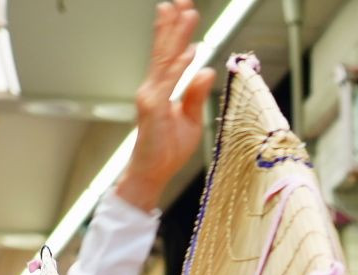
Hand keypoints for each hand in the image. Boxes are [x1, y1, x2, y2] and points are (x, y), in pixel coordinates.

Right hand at [117, 3, 213, 213]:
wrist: (150, 174)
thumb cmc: (166, 150)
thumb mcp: (190, 119)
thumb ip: (195, 95)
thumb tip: (206, 70)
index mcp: (161, 89)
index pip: (169, 54)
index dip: (176, 31)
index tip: (183, 9)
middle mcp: (153, 87)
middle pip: (165, 50)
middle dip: (174, 24)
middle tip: (182, 0)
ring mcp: (151, 96)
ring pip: (165, 60)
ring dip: (177, 36)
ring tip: (186, 14)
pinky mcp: (153, 110)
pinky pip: (169, 84)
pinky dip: (179, 67)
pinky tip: (189, 51)